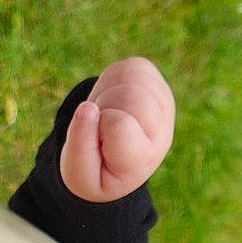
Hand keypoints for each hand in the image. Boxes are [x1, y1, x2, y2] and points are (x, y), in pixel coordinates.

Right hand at [59, 56, 174, 202]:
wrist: (114, 158)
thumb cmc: (95, 169)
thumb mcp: (79, 174)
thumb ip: (79, 149)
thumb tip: (87, 107)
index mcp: (142, 159)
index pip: (120, 125)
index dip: (98, 128)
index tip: (99, 144)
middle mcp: (161, 131)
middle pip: (130, 96)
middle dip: (103, 107)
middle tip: (100, 128)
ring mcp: (162, 103)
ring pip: (130, 78)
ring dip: (106, 94)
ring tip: (106, 116)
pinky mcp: (156, 83)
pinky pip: (129, 67)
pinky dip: (111, 82)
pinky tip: (112, 103)